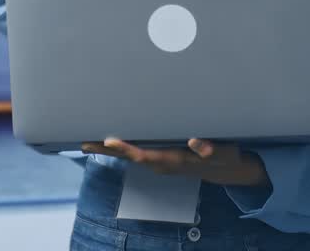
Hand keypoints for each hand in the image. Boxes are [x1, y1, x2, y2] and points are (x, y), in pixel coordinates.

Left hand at [82, 137, 267, 186]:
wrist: (225, 169)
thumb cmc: (224, 156)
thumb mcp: (225, 152)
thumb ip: (211, 148)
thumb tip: (194, 142)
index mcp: (175, 160)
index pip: (146, 155)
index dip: (127, 149)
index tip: (109, 141)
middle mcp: (163, 163)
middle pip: (131, 157)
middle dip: (107, 151)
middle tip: (84, 142)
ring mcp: (161, 162)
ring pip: (131, 156)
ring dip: (109, 150)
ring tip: (87, 141)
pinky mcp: (160, 158)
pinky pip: (136, 153)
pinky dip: (120, 148)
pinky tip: (108, 142)